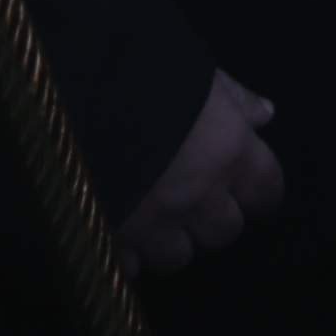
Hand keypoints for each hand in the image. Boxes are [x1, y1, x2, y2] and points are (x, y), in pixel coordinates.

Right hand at [115, 70, 285, 273]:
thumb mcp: (194, 72)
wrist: (67, 91)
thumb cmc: (140, 70)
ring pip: (178, 256)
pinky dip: (126, 255)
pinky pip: (129, 266)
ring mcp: (154, 221)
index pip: (267, 190)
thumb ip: (234, 97)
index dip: (259, 194)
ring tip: (153, 218)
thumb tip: (265, 115)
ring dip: (169, 241)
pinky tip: (118, 230)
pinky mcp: (111, 236)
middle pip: (225, 232)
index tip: (249, 192)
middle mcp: (198, 193)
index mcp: (228, 149)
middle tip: (194, 201)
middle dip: (212, 220)